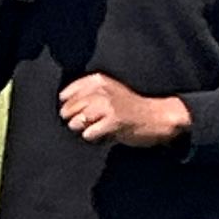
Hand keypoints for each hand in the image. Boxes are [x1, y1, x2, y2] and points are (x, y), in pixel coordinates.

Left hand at [58, 73, 189, 147]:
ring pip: (76, 122)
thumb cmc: (130, 107)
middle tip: (92, 123)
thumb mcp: (109, 91)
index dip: (70, 107)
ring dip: (83, 129)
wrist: (157, 116)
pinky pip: (88, 134)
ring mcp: (107, 105)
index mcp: (97, 80)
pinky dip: (94, 137)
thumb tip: (62, 108)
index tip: (82, 112)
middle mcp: (100, 90)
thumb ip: (86, 94)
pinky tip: (105, 133)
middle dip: (75, 120)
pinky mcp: (113, 121)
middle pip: (68, 109)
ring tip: (98, 127)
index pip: (66, 94)